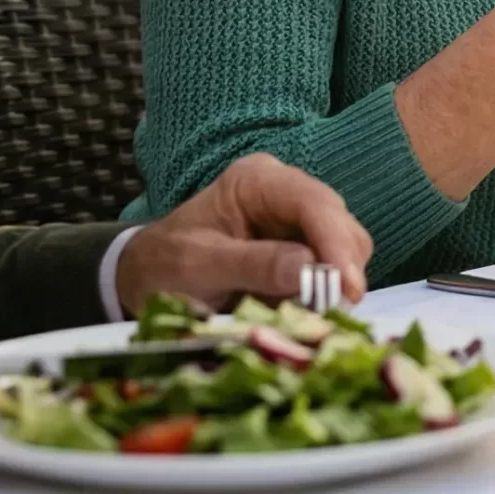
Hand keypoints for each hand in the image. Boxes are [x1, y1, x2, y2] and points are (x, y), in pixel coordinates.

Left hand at [116, 154, 374, 311]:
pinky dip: (326, 293)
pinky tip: (305, 309)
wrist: (147, 278)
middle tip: (334, 310)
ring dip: (336, 283)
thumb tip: (313, 271)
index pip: (313, 203)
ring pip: (346, 247)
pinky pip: (334, 268)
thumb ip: (253, 265)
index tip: (347, 287)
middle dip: (342, 266)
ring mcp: (298, 220)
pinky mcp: (304, 247)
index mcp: (257, 180)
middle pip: (340, 223)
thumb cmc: (164, 265)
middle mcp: (287, 191)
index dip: (336, 243)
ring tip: (311, 313)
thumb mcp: (198, 266)